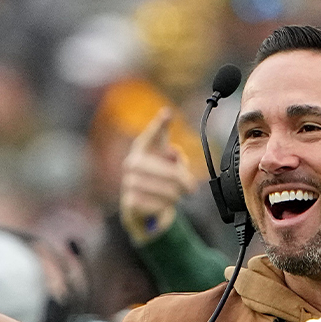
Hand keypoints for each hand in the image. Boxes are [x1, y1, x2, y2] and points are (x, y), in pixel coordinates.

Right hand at [120, 108, 196, 243]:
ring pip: (168, 191)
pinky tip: (161, 204)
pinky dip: (165, 207)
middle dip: (184, 182)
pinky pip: (160, 205)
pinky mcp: (130, 201)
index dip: (160, 124)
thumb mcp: (168, 163)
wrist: (138, 201)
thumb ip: (175, 157)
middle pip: (171, 173)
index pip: (153, 134)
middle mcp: (133, 162)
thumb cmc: (157, 176)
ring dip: (175, 195)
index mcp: (143, 147)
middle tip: (191, 188)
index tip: (167, 114)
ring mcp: (129, 182)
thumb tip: (174, 154)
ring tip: (173, 195)